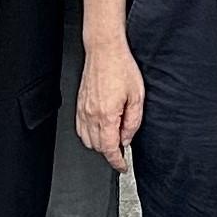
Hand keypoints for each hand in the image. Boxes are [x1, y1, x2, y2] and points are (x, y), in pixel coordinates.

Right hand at [76, 43, 145, 172]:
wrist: (104, 50)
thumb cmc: (121, 68)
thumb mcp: (137, 96)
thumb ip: (133, 122)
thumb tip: (127, 138)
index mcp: (107, 115)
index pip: (110, 149)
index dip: (117, 162)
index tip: (122, 166)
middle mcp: (91, 114)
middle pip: (97, 147)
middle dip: (110, 152)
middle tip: (122, 147)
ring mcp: (82, 110)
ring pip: (86, 140)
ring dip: (99, 144)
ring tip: (112, 137)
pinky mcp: (79, 104)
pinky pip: (80, 128)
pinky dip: (88, 135)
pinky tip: (99, 129)